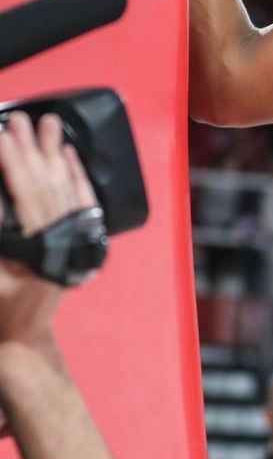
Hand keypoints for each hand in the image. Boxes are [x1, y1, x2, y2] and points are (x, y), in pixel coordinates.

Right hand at [0, 111, 97, 346]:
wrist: (19, 339)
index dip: (10, 159)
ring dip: (54, 154)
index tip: (0, 132)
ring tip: (47, 125)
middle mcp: (61, 238)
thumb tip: (0, 196)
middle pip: (45, 184)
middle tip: (18, 119)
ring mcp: (72, 239)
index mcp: (38, 245)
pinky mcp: (76, 241)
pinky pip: (79, 202)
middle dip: (30, 149)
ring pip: (64, 188)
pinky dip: (75, 176)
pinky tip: (68, 156)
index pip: (23, 190)